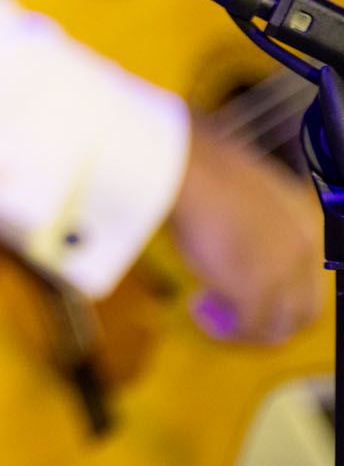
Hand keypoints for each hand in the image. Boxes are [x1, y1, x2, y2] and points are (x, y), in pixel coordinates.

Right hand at [169, 122, 323, 342]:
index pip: (305, 270)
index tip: (240, 282)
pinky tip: (198, 311)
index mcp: (302, 219)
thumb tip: (224, 232)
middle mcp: (304, 249)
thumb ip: (245, 217)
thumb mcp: (236, 188)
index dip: (275, 285)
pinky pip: (248, 327)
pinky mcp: (258, 292)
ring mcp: (284, 273)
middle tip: (229, 309)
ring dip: (245, 328)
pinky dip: (222, 327)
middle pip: (303, 307)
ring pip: (281, 325)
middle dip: (267, 315)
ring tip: (209, 313)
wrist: (189, 170)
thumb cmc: (199, 167)